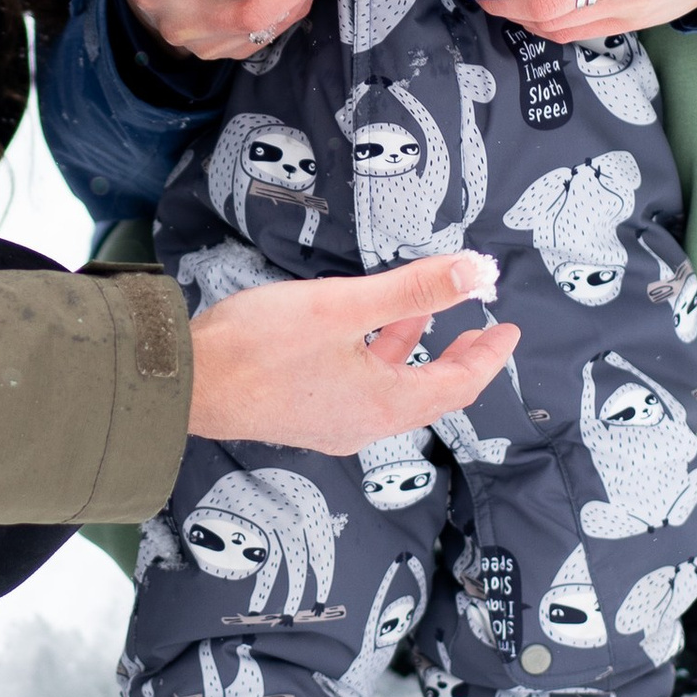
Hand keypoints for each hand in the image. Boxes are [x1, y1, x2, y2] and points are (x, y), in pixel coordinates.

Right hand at [186, 252, 519, 455]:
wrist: (186, 384)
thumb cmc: (258, 348)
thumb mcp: (345, 305)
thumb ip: (415, 289)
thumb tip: (477, 273)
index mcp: (383, 404)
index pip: (458, 385)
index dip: (489, 357)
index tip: (509, 330)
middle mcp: (363, 424)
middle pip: (430, 393)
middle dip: (460, 358)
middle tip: (484, 330)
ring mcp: (332, 423)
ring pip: (393, 389)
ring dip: (415, 353)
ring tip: (427, 317)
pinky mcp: (305, 413)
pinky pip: (361, 389)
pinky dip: (379, 358)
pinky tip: (364, 329)